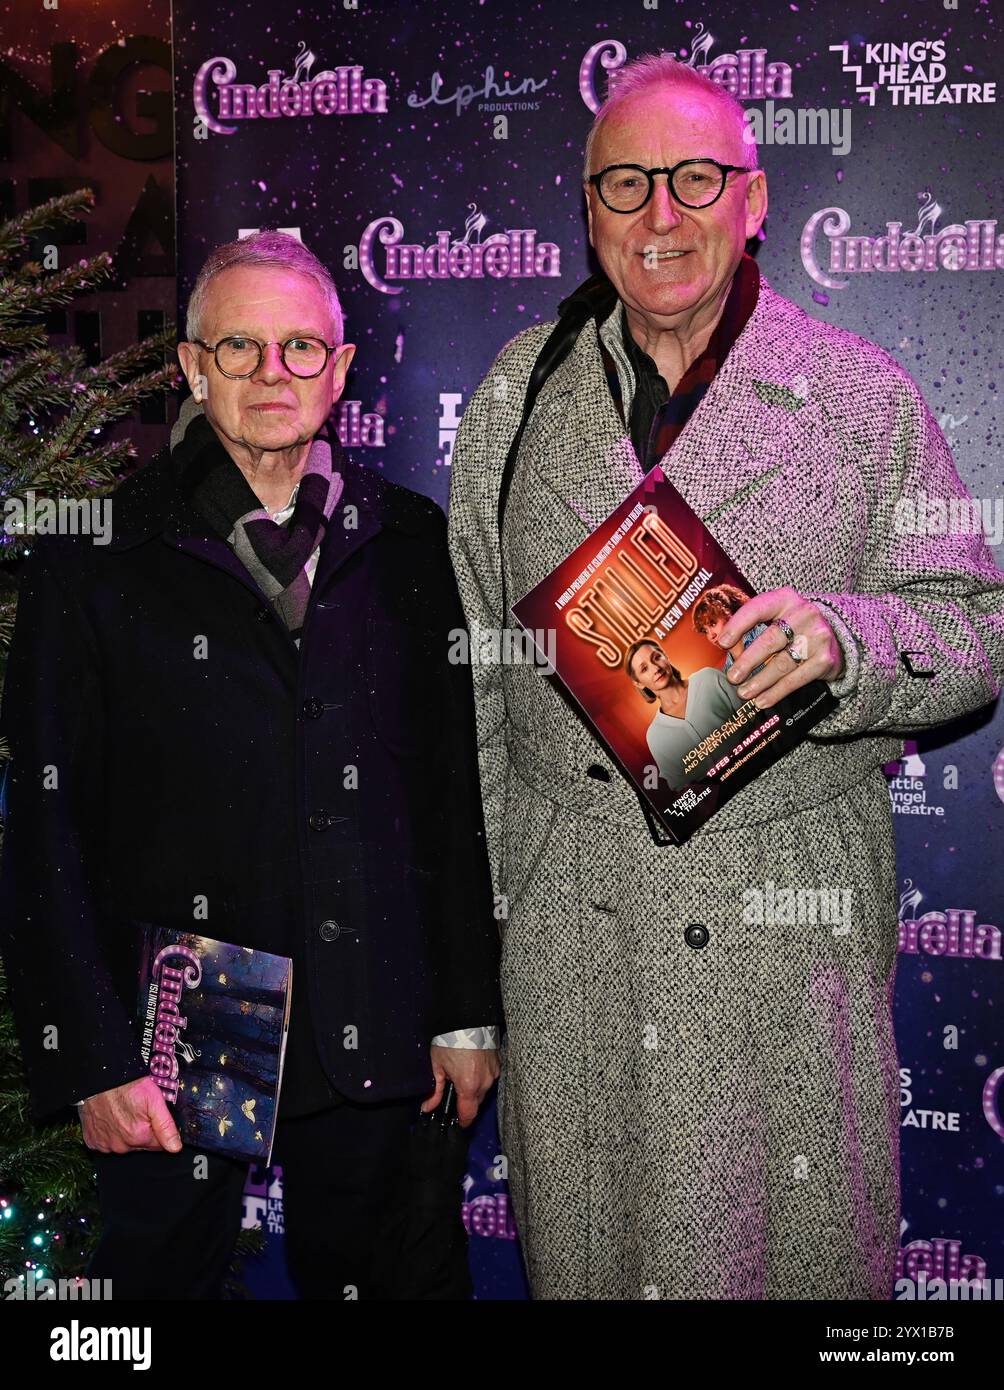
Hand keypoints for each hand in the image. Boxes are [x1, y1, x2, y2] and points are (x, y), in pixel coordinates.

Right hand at [79, 1075, 182, 1153]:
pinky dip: (109, 1133)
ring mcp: (104, 1144)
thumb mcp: (154, 1100)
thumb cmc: (127, 1086)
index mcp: (138, 1137)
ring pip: (123, 1144)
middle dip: (142, 1131)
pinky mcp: (92, 1140)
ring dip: (125, 1133)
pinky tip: (111, 1118)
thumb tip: (175, 1147)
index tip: (153, 1117)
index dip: (159, 1131)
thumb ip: (166, 1126)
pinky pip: (105, 1142)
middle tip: (138, 1111)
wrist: (101, 1078)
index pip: (158, 1145)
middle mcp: (120, 1145)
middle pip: (140, 1145)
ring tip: (123, 1113)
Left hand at [422, 1045, 499, 1128]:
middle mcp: (485, 1083)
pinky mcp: (498, 1063)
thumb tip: (427, 1108)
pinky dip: (481, 1077)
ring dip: (474, 1088)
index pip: (469, 1114)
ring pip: (483, 1090)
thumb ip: (434, 1091)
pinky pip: (489, 1078)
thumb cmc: (450, 1041)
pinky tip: (471, 1067)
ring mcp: (494, 1073)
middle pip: (476, 1103)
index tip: (457, 1123)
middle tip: (453, 1093)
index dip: (462, 1122)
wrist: (467, 1019)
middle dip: (466, 1102)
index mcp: (469, 1086)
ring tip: (461, 1075)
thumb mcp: (437, 1066)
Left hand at [719, 587, 845, 709]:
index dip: (737, 625)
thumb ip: (752, 628)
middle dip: (748, 661)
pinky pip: (795, 680)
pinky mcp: (824, 660)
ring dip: (759, 682)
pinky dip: (776, 692)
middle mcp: (804, 614)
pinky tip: (762, 700)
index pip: (758, 609)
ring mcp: (817, 637)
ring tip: (744, 692)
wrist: (837, 636)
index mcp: (785, 599)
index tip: (722, 643)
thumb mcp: (776, 617)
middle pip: (770, 640)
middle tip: (732, 677)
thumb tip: (728, 650)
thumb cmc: (794, 627)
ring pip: (782, 663)